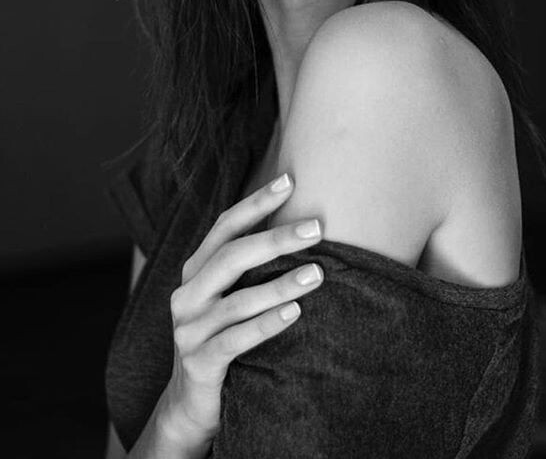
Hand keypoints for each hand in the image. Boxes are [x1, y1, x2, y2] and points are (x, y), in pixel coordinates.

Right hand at [158, 174, 324, 448]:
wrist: (191, 405)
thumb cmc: (223, 337)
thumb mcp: (229, 297)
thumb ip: (250, 266)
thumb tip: (301, 226)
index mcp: (196, 271)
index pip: (225, 227)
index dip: (256, 203)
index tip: (289, 180)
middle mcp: (187, 294)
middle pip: (232, 256)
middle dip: (275, 239)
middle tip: (316, 228)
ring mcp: (189, 329)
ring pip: (237, 300)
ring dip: (280, 284)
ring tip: (317, 273)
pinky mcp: (198, 362)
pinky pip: (235, 340)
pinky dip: (265, 324)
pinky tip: (294, 313)